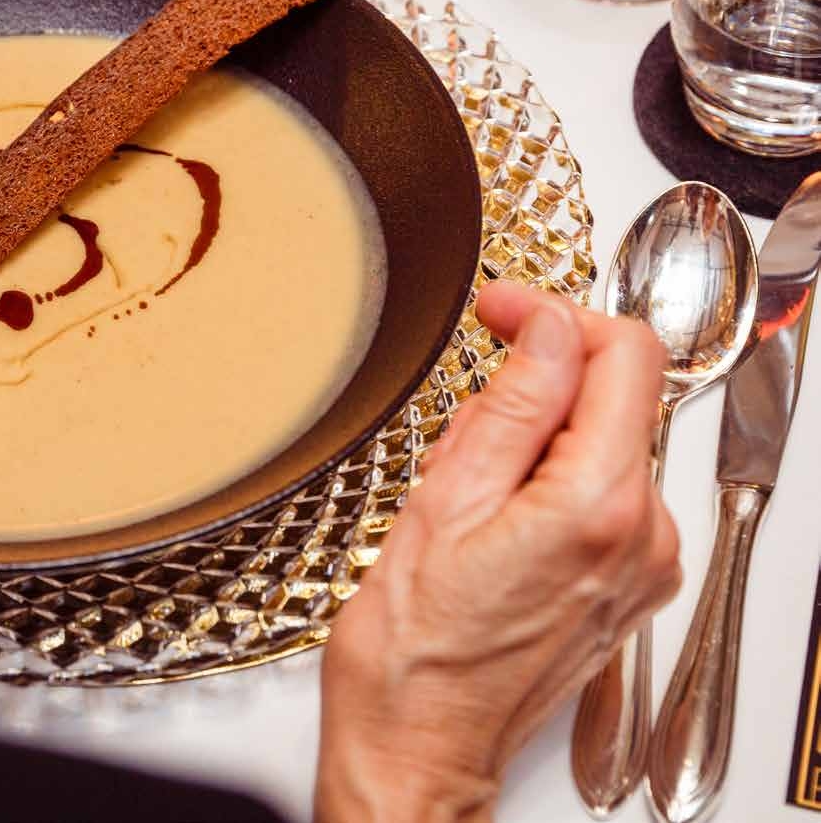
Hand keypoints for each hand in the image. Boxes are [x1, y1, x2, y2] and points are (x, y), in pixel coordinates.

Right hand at [313, 281, 681, 822]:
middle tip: (463, 415)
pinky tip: (489, 516)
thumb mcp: (442, 502)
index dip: (555, 314)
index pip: (622, 354)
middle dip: (540, 381)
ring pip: (604, 444)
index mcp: (598, 506)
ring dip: (538, 435)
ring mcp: (643, 565)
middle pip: (617, 398)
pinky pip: (602, 494)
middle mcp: (644, 536)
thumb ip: (510, 405)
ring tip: (464, 487)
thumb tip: (546, 328)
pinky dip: (549, 478)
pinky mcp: (627, 585)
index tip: (500, 311)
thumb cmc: (412, 650)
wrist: (418, 745)